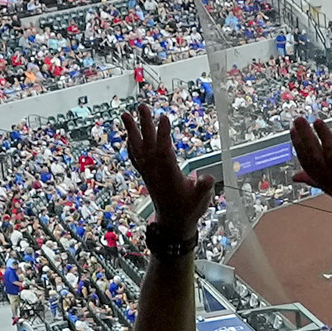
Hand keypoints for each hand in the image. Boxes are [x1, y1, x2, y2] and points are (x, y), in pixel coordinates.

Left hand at [120, 107, 216, 235]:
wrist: (173, 224)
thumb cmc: (189, 210)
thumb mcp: (201, 200)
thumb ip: (203, 188)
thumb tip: (206, 178)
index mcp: (169, 176)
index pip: (164, 152)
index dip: (163, 135)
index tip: (163, 117)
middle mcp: (155, 172)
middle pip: (148, 145)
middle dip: (145, 125)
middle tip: (142, 106)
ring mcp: (149, 173)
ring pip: (138, 148)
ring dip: (132, 131)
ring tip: (125, 114)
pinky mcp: (146, 175)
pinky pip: (136, 157)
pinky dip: (131, 144)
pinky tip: (129, 136)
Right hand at [283, 114, 331, 220]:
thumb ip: (315, 180)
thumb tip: (294, 176)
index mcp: (327, 184)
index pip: (308, 165)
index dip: (299, 147)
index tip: (293, 130)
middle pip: (316, 159)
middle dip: (306, 139)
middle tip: (298, 120)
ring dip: (324, 138)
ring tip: (317, 121)